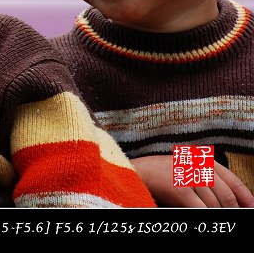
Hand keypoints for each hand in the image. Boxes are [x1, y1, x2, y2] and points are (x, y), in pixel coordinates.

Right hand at [131, 155, 253, 206]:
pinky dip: (206, 215)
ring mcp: (189, 177)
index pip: (232, 180)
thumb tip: (231, 199)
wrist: (136, 171)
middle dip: (233, 209)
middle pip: (226, 195)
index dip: (245, 196)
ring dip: (218, 214)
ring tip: (218, 219)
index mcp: (202, 159)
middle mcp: (198, 166)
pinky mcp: (181, 190)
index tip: (251, 207)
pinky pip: (201, 209)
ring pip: (215, 204)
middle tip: (233, 216)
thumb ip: (207, 178)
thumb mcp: (186, 168)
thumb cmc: (161, 173)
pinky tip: (205, 217)